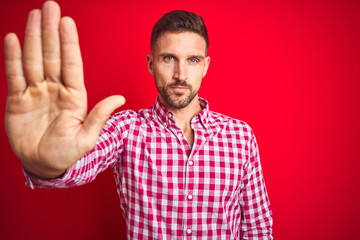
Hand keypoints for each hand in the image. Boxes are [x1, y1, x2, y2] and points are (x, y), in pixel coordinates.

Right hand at [4, 1, 124, 177]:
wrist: (43, 164)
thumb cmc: (67, 154)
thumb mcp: (86, 138)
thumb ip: (99, 116)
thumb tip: (119, 98)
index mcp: (75, 96)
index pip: (71, 63)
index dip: (68, 43)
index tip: (67, 22)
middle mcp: (56, 89)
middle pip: (52, 55)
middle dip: (50, 31)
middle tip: (50, 6)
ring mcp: (37, 92)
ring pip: (34, 59)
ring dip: (32, 37)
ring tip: (34, 15)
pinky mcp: (18, 99)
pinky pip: (14, 74)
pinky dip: (13, 57)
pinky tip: (13, 38)